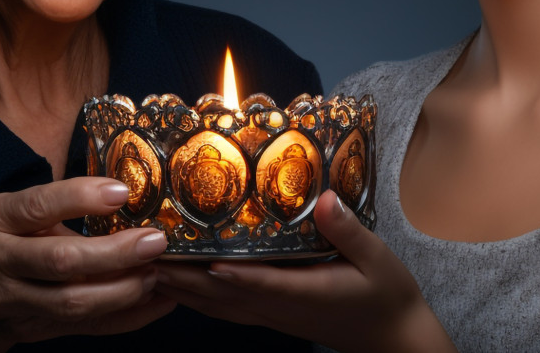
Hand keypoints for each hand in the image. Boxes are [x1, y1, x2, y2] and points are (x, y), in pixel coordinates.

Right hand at [0, 178, 173, 351]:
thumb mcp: (1, 214)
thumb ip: (50, 208)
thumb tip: (121, 196)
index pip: (35, 207)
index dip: (80, 199)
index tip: (121, 192)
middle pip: (60, 261)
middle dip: (115, 253)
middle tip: (154, 241)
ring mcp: (9, 303)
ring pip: (73, 302)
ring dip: (124, 290)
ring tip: (158, 272)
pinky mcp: (29, 331)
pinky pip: (84, 327)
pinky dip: (125, 318)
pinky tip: (157, 302)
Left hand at [156, 191, 454, 352]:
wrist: (393, 337)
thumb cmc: (386, 294)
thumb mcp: (377, 257)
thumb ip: (348, 231)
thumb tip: (324, 200)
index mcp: (303, 292)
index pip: (255, 282)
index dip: (222, 270)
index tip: (190, 255)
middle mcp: (280, 307)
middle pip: (221, 295)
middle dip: (183, 277)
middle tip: (146, 256)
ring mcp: (273, 316)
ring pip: (218, 306)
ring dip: (183, 290)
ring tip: (147, 269)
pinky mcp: (272, 316)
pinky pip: (227, 310)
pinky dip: (199, 299)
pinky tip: (180, 287)